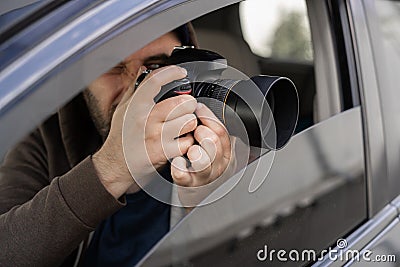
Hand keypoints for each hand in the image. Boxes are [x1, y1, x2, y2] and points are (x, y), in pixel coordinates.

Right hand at [93, 66, 197, 198]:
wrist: (115, 166)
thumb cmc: (120, 138)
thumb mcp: (123, 110)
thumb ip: (135, 89)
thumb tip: (144, 70)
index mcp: (136, 105)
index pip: (156, 80)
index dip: (172, 72)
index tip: (181, 72)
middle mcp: (146, 118)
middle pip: (183, 102)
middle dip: (188, 105)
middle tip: (185, 109)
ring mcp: (156, 136)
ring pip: (190, 121)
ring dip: (190, 124)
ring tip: (183, 127)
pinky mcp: (164, 152)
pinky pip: (188, 141)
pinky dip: (188, 142)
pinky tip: (180, 141)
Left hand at [171, 103, 236, 206]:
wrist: (199, 195)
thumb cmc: (204, 165)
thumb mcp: (215, 147)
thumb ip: (212, 129)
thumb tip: (200, 107)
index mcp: (227, 152)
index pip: (221, 130)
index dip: (208, 117)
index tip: (198, 109)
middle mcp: (219, 165)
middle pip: (214, 142)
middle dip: (201, 132)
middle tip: (194, 133)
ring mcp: (205, 176)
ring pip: (203, 159)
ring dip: (194, 150)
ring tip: (190, 150)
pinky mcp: (190, 185)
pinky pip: (184, 176)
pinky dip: (179, 167)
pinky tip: (177, 162)